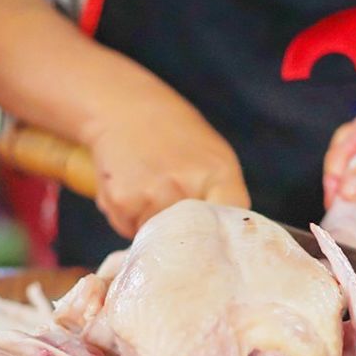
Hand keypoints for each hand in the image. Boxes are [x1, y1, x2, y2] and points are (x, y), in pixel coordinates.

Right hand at [85, 86, 248, 237]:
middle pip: (191, 241)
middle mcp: (187, 187)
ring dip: (152, 228)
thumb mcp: (215, 159)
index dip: (227, 241)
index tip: (218, 246)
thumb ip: (224, 200)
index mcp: (219, 175)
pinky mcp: (122, 202)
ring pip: (156, 239)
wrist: (123, 108)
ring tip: (149, 190)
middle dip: (184, 237)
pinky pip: (129, 229)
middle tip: (172, 206)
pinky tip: (130, 188)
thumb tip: (225, 248)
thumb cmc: (175, 137)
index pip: (234, 224)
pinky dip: (129, 218)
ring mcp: (152, 196)